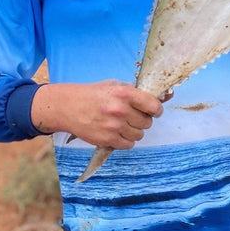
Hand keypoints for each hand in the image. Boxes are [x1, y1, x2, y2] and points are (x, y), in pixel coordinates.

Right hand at [31, 80, 164, 148]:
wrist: (68, 107)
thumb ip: (135, 92)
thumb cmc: (93, 94)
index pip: (153, 106)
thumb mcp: (114, 85)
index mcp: (124, 93)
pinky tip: (118, 133)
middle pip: (147, 122)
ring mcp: (113, 126)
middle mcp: (120, 110)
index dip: (156, 110)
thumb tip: (162, 98)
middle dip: (143, 120)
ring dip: (134, 131)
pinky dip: (126, 140)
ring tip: (123, 124)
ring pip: (139, 135)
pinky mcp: (107, 140)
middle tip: (133, 117)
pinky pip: (128, 145)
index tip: (154, 111)